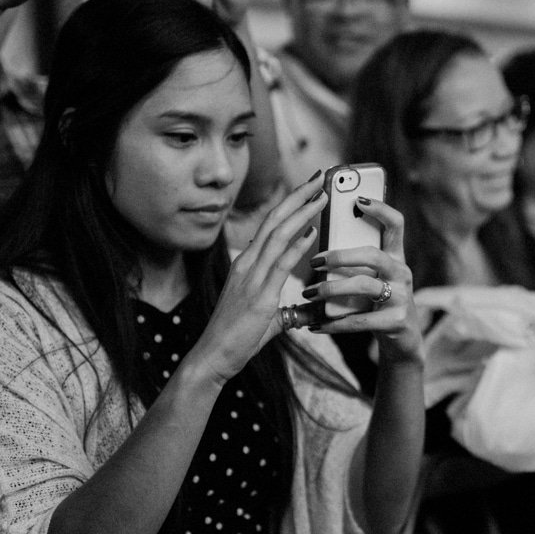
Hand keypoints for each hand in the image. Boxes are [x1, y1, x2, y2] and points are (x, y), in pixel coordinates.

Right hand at [187, 177, 327, 383]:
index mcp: (246, 263)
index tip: (309, 186)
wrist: (213, 357)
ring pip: (278, 235)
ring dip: (302, 212)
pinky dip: (297, 246)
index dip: (290, 202)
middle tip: (320, 176)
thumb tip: (306, 308)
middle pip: (275, 219)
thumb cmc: (236, 337)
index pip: (271, 224)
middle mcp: (247, 263)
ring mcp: (251, 278)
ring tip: (321, 195)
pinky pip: (280, 264)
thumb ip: (285, 306)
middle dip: (298, 196)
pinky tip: (312, 232)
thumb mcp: (264, 314)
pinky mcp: (259, 296)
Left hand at [303, 198, 421, 363]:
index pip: (395, 224)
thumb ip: (357, 260)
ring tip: (308, 293)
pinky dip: (334, 323)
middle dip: (340, 256)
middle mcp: (402, 272)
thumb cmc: (378, 302)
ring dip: (331, 289)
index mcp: (396, 256)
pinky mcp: (396, 322)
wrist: (402, 342)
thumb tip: (318, 239)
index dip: (380, 209)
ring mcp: (402, 297)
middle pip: (373, 255)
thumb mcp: (373, 277)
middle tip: (314, 260)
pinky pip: (360, 320)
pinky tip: (316, 325)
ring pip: (364, 286)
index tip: (358, 198)